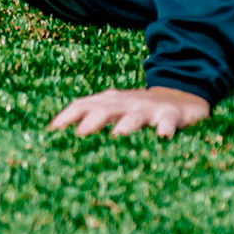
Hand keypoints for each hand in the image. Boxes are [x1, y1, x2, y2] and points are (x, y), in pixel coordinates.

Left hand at [48, 86, 210, 137]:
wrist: (182, 97)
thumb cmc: (140, 110)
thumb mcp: (116, 112)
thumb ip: (94, 119)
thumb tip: (61, 136)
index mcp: (111, 102)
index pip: (85, 104)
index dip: (68, 115)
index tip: (52, 129)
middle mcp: (127, 102)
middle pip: (107, 107)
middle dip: (93, 118)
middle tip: (80, 133)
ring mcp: (150, 108)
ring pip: (136, 114)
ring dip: (127, 122)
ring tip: (118, 133)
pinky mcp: (172, 114)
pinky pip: (169, 120)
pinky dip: (166, 126)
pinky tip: (163, 135)